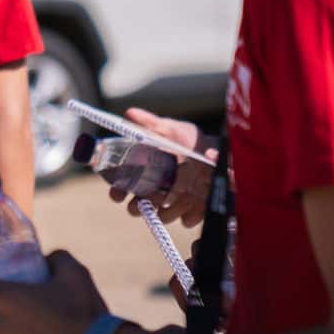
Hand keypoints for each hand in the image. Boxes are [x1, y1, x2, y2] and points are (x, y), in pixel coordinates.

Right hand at [104, 109, 215, 227]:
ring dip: (169, 209)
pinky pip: (187, 220)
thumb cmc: (189, 139)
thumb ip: (150, 122)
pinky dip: (191, 213)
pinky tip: (198, 199)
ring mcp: (176, 202)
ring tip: (183, 195)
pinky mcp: (195, 210)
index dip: (117, 192)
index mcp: (147, 174)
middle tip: (138, 205)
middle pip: (138, 208)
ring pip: (163, 216)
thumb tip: (129, 113)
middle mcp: (158, 191)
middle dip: (136, 208)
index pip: (124, 187)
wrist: (216, 150)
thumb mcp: (170, 128)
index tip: (116, 194)